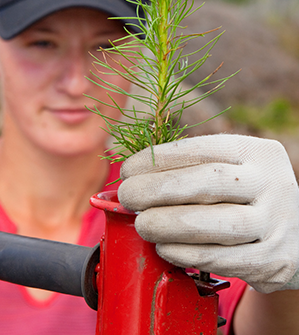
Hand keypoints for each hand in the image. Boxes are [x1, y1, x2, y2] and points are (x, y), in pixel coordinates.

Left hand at [118, 134, 298, 292]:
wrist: (296, 232)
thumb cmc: (244, 196)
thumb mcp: (231, 171)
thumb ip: (190, 171)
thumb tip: (134, 178)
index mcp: (255, 153)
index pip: (202, 149)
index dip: (159, 159)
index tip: (127, 169)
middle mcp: (271, 183)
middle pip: (208, 182)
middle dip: (158, 189)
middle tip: (127, 195)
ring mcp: (275, 223)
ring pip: (216, 224)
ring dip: (169, 224)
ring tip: (142, 224)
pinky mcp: (273, 260)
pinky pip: (222, 258)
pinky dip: (186, 254)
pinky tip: (164, 248)